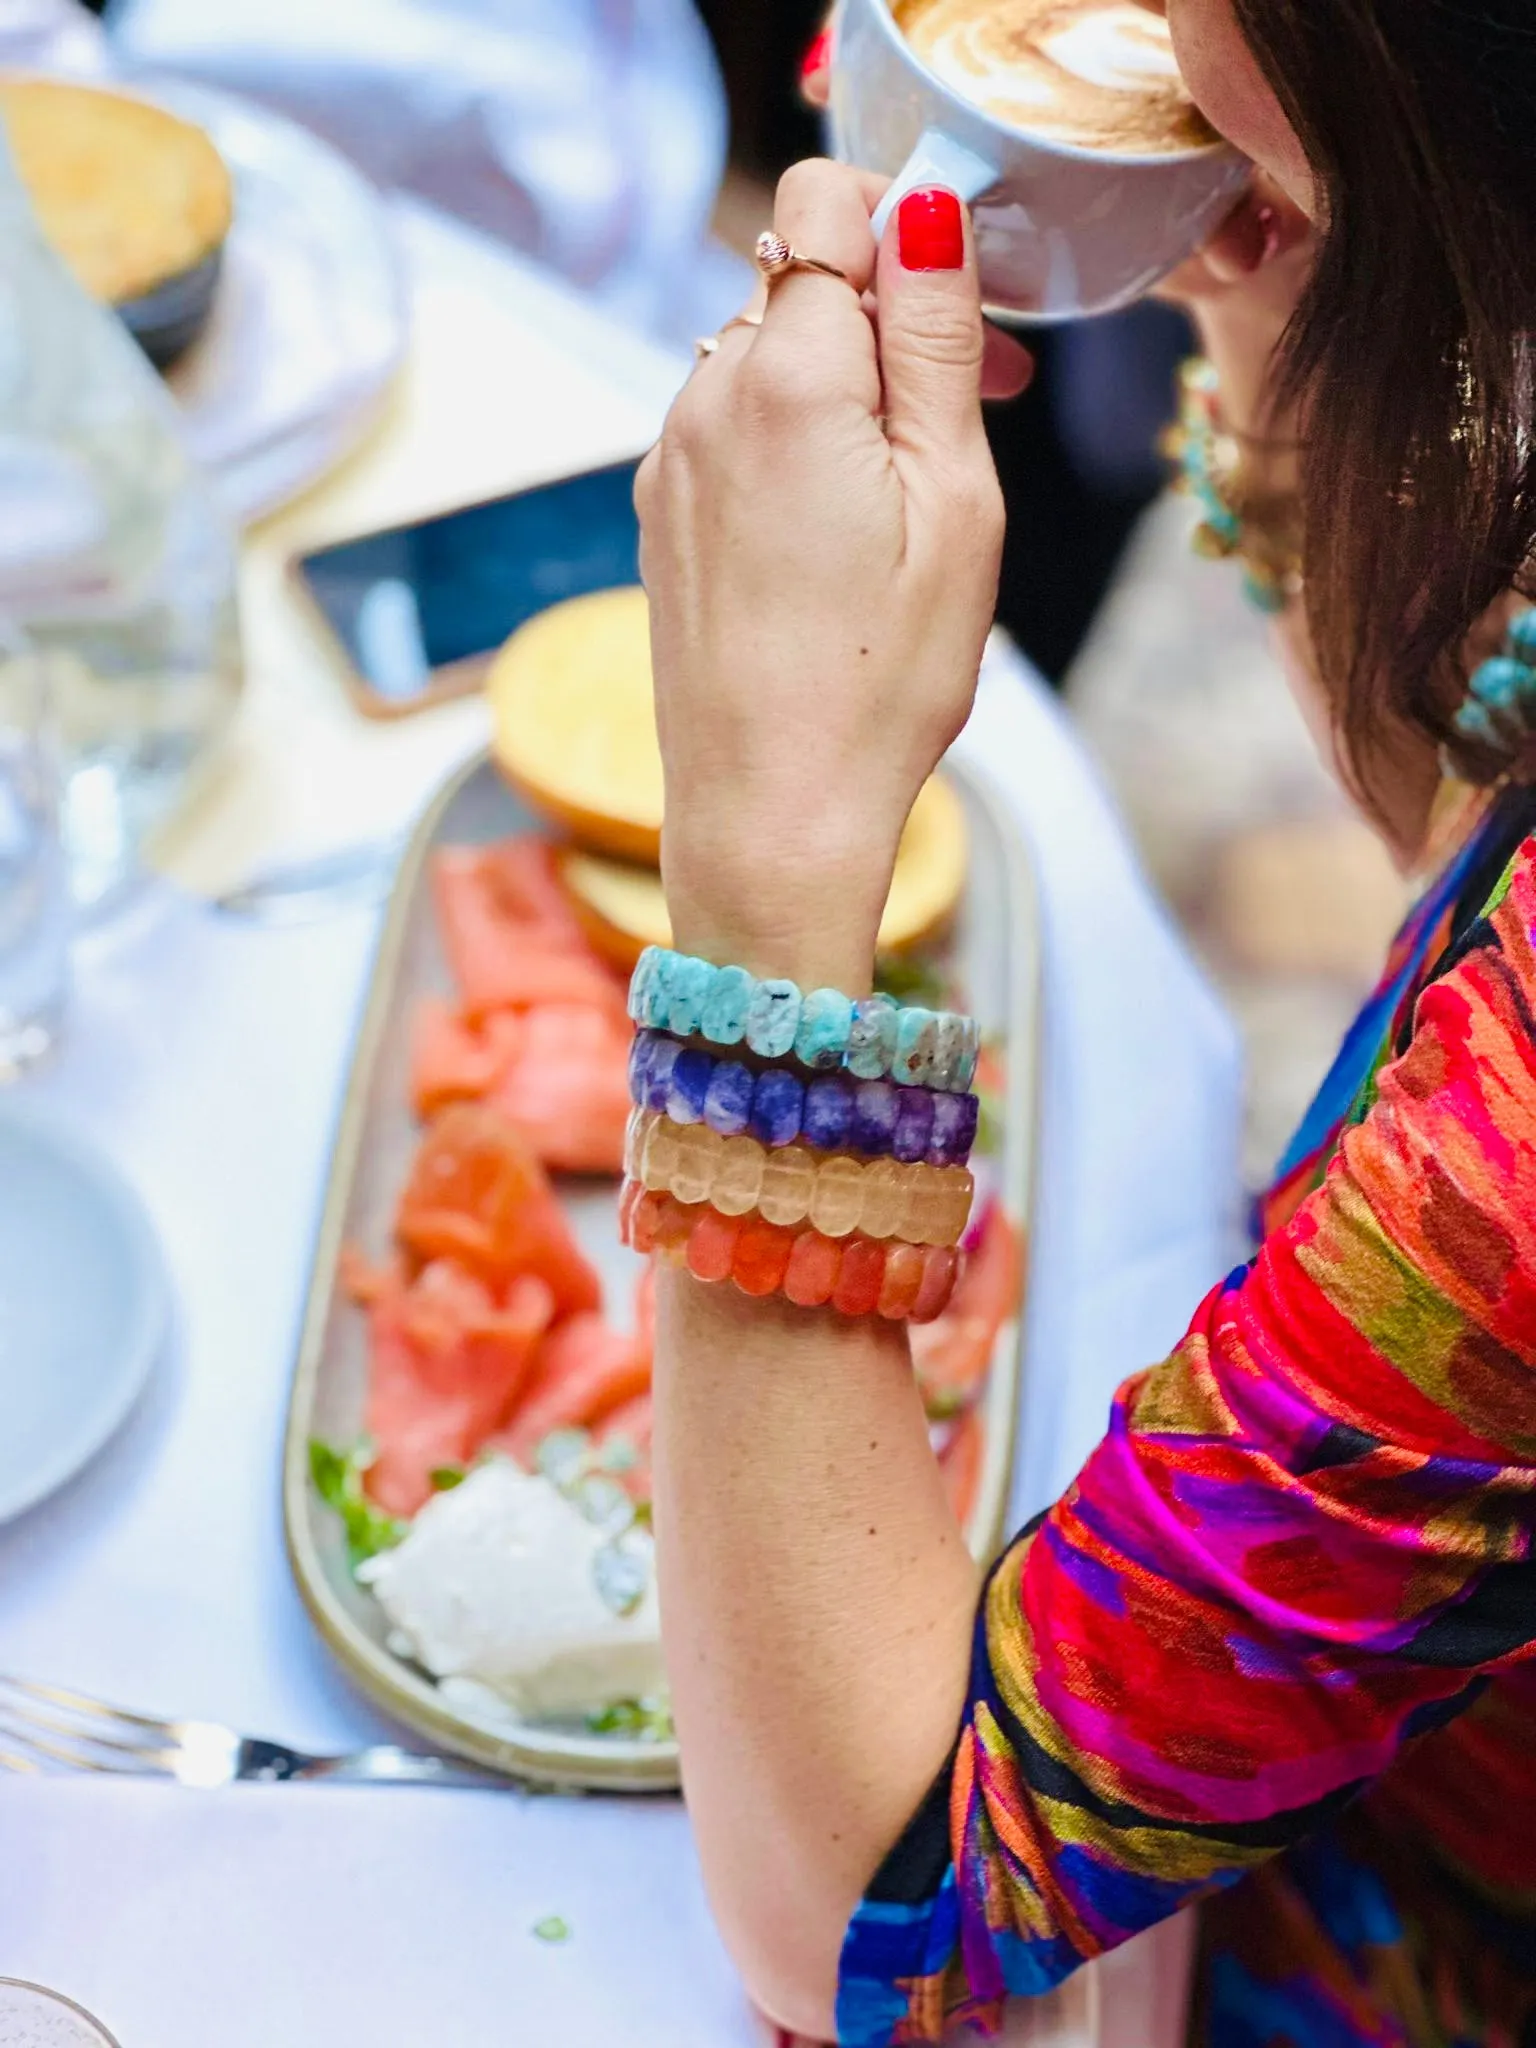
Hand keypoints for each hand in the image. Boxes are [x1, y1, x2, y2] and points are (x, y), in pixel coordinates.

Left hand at [634, 161, 1003, 990]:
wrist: (770, 815)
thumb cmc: (880, 682)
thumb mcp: (952, 501)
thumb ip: (935, 339)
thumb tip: (926, 207)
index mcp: (786, 379)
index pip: (823, 202)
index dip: (902, 226)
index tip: (966, 302)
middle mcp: (704, 398)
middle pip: (796, 278)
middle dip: (886, 311)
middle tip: (973, 402)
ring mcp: (671, 458)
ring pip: (762, 352)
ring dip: (842, 378)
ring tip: (909, 479)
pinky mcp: (661, 512)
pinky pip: (730, 423)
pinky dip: (792, 435)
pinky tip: (841, 524)